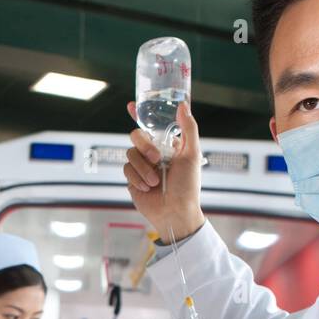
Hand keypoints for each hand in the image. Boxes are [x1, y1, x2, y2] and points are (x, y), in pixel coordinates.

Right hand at [124, 100, 205, 242]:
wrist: (175, 213)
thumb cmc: (188, 186)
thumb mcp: (192, 155)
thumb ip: (188, 128)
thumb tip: (183, 105)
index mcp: (168, 145)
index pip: (153, 125)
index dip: (140, 114)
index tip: (131, 105)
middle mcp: (153, 153)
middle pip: (137, 136)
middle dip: (145, 146)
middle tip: (156, 158)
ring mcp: (142, 166)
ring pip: (130, 153)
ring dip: (143, 168)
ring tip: (155, 182)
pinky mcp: (132, 179)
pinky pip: (126, 169)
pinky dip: (137, 178)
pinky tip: (147, 188)